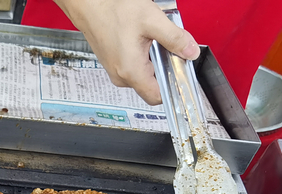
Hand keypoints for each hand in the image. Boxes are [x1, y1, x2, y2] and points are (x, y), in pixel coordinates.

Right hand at [54, 0, 199, 104]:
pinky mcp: (113, 64)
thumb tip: (191, 52)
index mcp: (131, 71)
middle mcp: (121, 76)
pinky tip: (142, 39)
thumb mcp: (152, 21)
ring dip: (153, 60)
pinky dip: (142, 56)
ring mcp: (115, 71)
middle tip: (165, 45)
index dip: (172, 87)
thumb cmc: (113, 10)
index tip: (180, 73)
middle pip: (152, 84)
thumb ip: (175, 38)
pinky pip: (133, 68)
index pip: (156, 97)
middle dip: (164, 68)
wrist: (90, 5)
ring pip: (143, 75)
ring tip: (150, 38)